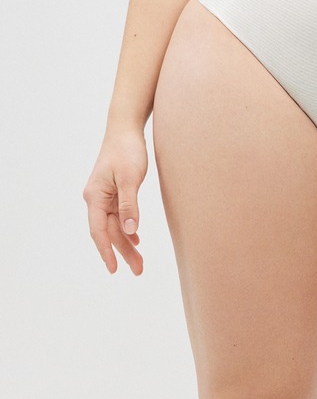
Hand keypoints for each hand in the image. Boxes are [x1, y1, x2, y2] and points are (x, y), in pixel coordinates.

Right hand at [83, 127, 147, 274]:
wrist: (125, 128)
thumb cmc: (127, 150)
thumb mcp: (130, 178)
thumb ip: (129, 204)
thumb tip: (129, 229)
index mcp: (95, 197)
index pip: (99, 231)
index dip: (106, 251)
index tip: (113, 269)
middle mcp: (96, 199)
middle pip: (108, 232)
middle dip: (122, 252)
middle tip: (138, 270)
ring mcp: (104, 196)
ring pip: (115, 225)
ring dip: (126, 243)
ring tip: (139, 262)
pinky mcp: (114, 191)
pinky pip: (118, 216)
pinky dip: (127, 228)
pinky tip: (135, 238)